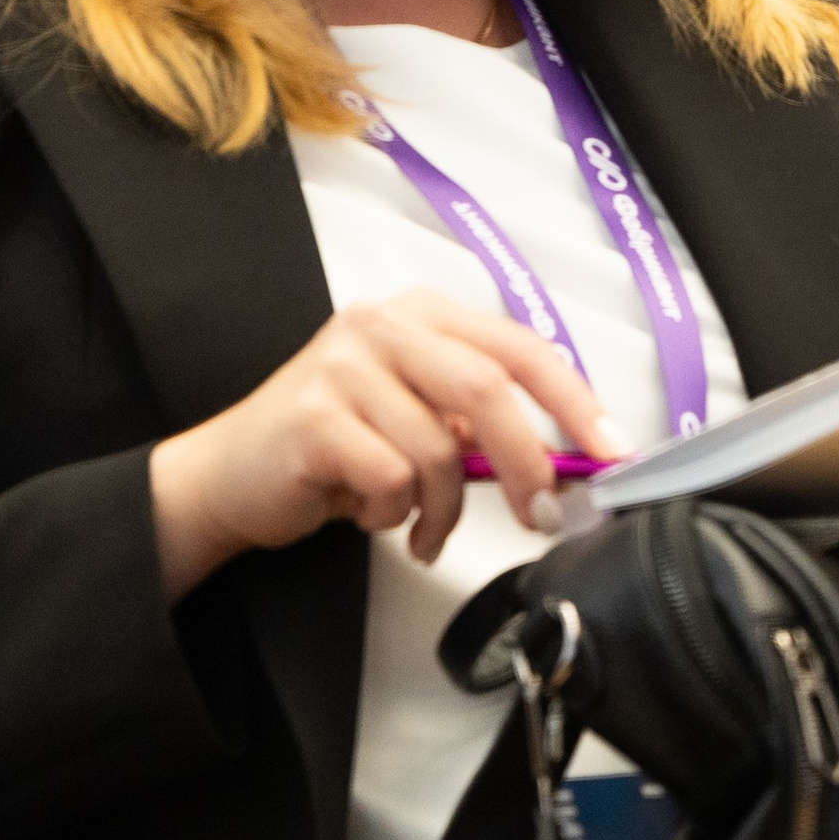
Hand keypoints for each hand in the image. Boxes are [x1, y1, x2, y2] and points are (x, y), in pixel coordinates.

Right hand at [147, 289, 629, 603]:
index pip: (521, 347)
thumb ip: (480, 422)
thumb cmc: (337, 448)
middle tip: (542, 513)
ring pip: (438, 448)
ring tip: (423, 526)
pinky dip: (394, 514)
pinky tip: (376, 517)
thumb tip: (570, 454)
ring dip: (443, 508)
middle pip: (489, 390)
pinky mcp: (312, 418)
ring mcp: (343, 365)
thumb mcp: (418, 419)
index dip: (573, 399)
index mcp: (423, 313)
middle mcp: (384, 325)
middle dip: (528, 461)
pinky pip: (390, 479)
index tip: (611, 448)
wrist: (228, 477)